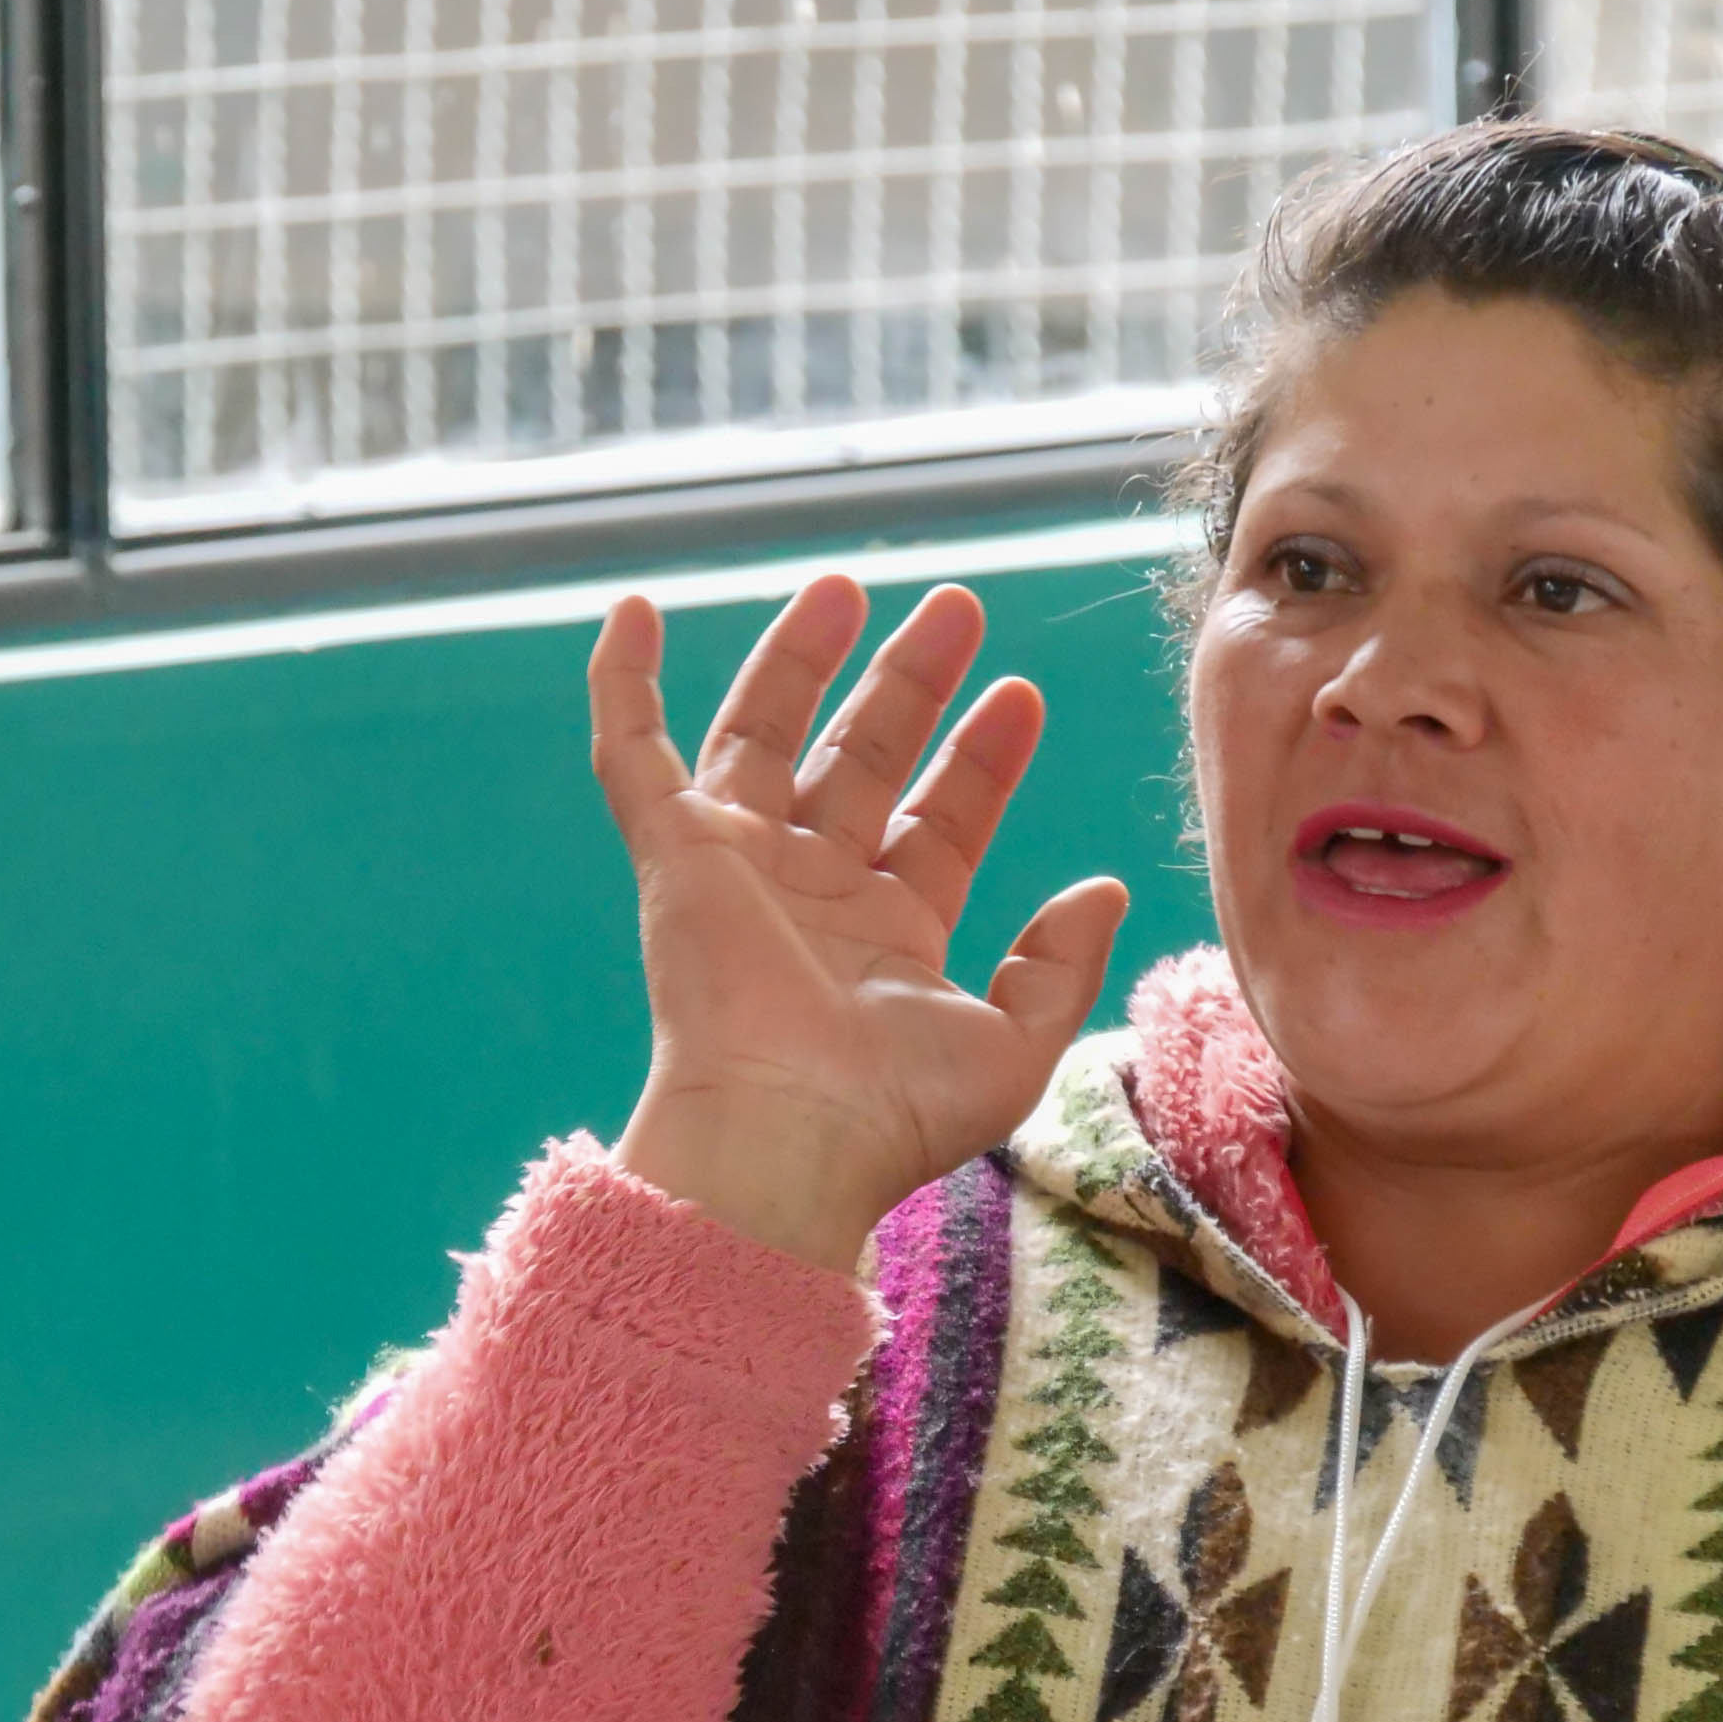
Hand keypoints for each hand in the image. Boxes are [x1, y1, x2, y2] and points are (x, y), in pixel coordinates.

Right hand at [590, 574, 1129, 1274]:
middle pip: (861, 759)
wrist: (787, 1134)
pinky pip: (631, 755)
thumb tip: (1101, 887)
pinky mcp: (674, 855)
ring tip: (848, 587)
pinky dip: (621, 686)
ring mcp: (738, 870)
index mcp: (887, 938)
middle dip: (908, 683)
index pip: (939, 822)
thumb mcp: (1013, 1043)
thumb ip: (1061, 964)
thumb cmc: (893, 1114)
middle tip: (957, 606)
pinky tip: (632, 612)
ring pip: (766, 736)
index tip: (1019, 695)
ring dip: (800, 659)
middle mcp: (811, 894)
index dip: (981, 761)